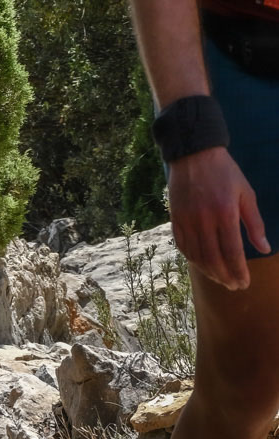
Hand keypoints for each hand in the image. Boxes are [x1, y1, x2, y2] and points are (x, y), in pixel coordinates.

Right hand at [167, 146, 268, 289]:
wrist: (193, 152)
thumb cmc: (225, 172)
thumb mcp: (246, 193)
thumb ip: (255, 223)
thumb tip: (265, 249)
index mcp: (225, 213)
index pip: (232, 252)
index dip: (238, 272)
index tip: (244, 283)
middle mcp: (204, 219)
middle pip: (213, 258)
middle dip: (224, 277)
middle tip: (233, 286)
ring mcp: (186, 218)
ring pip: (196, 255)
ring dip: (209, 271)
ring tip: (220, 279)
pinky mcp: (175, 216)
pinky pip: (182, 244)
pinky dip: (192, 258)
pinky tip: (201, 263)